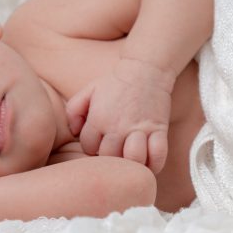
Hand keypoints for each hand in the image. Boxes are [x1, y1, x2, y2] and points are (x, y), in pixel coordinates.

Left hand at [65, 58, 173, 173]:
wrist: (145, 68)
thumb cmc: (116, 82)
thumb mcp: (88, 90)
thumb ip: (73, 111)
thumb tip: (73, 132)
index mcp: (98, 119)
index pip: (88, 147)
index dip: (93, 146)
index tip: (100, 142)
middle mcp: (117, 127)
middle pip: (109, 158)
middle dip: (110, 157)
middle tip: (115, 151)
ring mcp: (139, 129)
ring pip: (132, 161)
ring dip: (131, 163)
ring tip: (130, 159)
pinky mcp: (159, 129)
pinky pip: (157, 156)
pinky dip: (154, 164)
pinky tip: (149, 162)